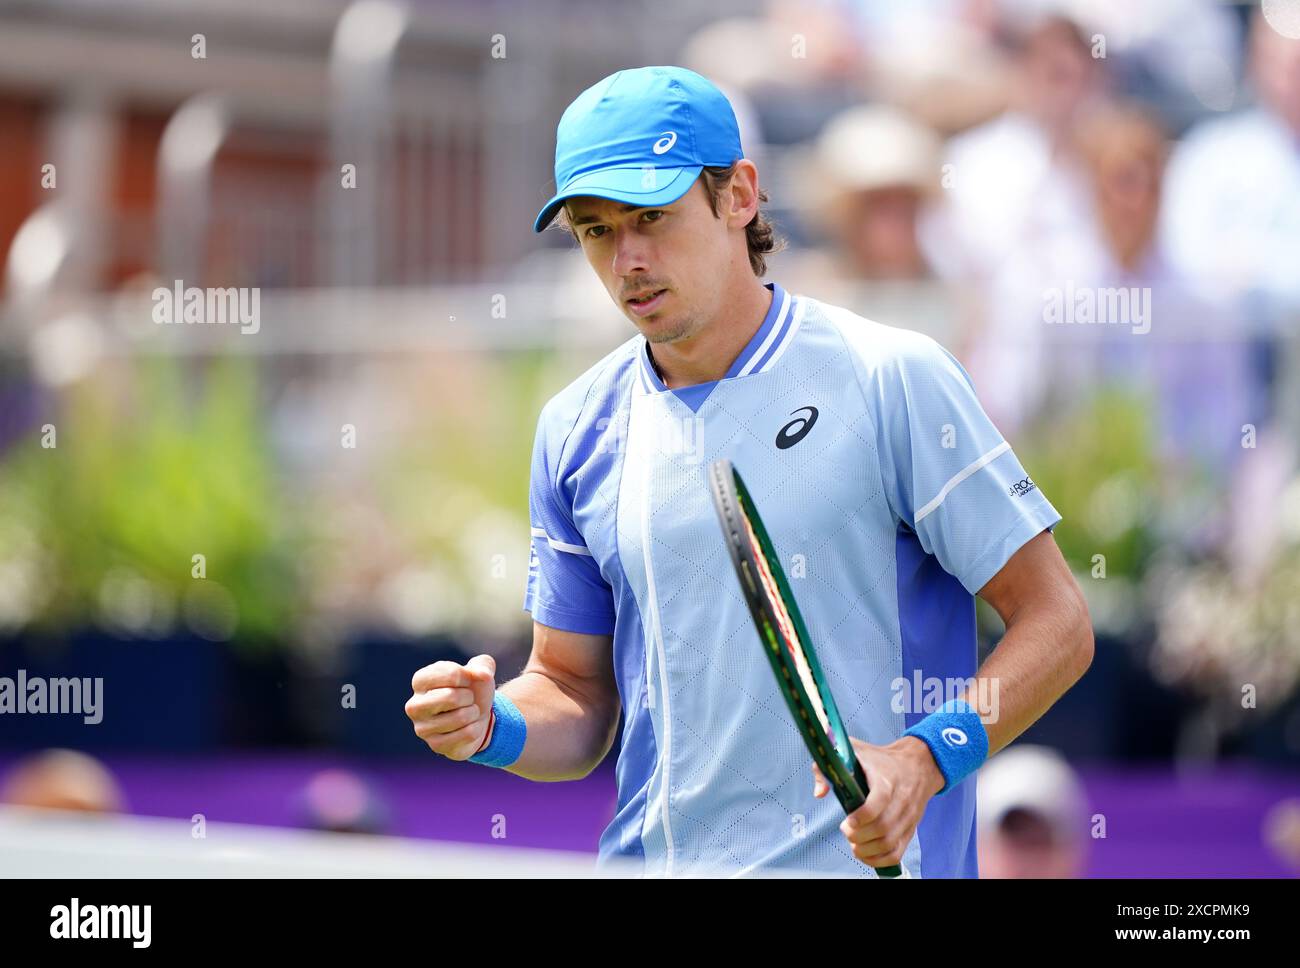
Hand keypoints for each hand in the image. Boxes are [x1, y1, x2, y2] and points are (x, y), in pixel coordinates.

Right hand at [406, 654, 496, 759]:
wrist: (477, 718)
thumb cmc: (472, 690)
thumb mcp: (479, 671)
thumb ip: (483, 665)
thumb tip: (483, 675)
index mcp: (420, 681)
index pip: (451, 674)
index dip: (468, 677)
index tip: (466, 682)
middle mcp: (414, 705)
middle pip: (450, 697)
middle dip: (468, 697)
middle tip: (467, 699)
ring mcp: (422, 728)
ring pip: (460, 717)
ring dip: (473, 713)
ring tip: (467, 712)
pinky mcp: (435, 745)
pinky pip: (468, 734)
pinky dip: (476, 728)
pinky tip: (468, 727)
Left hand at [811, 735, 943, 869]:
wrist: (917, 766)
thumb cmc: (880, 759)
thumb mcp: (853, 750)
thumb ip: (829, 766)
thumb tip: (819, 793)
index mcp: (886, 778)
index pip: (879, 800)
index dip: (862, 815)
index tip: (847, 820)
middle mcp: (901, 799)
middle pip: (882, 827)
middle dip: (858, 835)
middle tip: (846, 830)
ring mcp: (908, 817)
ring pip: (889, 843)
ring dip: (866, 850)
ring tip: (853, 843)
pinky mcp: (910, 829)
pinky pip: (897, 853)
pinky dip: (879, 860)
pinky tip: (865, 854)